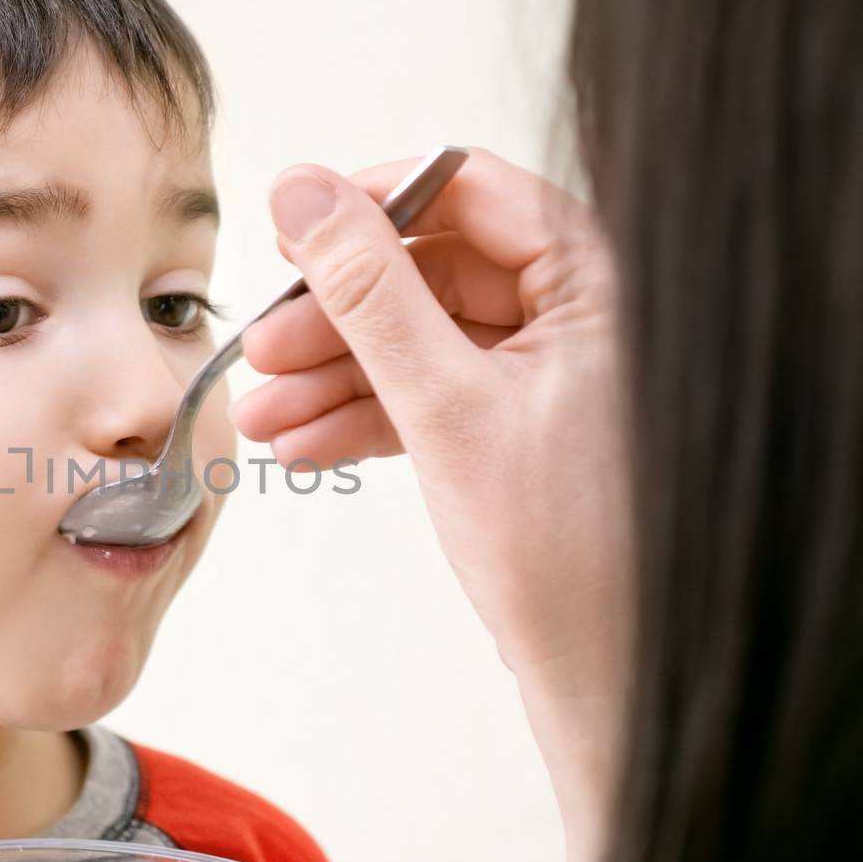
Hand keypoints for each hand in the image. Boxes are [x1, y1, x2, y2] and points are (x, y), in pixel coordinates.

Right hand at [232, 149, 631, 861]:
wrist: (602, 672)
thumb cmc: (564, 548)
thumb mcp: (445, 404)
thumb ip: (369, 292)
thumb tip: (304, 192)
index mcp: (597, 279)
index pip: (470, 189)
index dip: (371, 204)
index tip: (291, 231)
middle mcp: (581, 312)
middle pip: (432, 269)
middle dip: (336, 317)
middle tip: (261, 349)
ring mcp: (549, 371)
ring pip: (422, 337)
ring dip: (335, 376)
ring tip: (260, 417)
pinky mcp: (522, 424)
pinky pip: (432, 392)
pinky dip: (368, 415)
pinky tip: (304, 446)